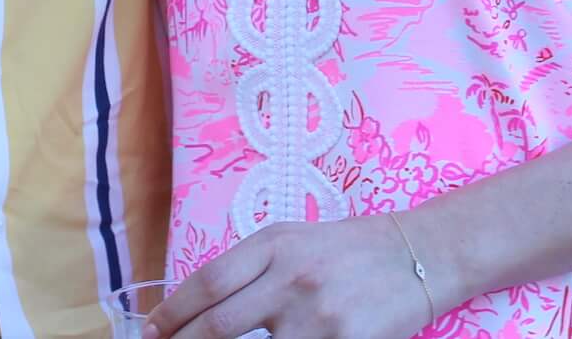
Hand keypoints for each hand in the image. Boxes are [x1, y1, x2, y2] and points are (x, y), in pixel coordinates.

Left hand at [155, 215, 436, 338]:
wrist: (419, 256)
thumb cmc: (351, 249)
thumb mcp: (296, 241)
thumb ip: (252, 269)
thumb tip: (200, 307)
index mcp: (275, 244)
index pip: (209, 282)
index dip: (173, 312)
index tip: (153, 330)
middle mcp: (291, 277)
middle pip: (219, 324)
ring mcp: (316, 316)